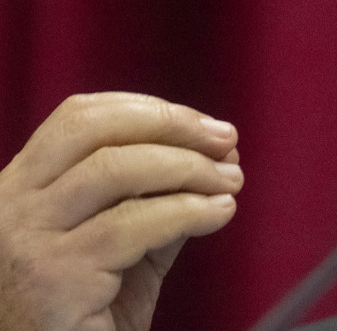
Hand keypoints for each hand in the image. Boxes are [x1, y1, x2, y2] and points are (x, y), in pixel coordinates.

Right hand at [0, 93, 243, 330]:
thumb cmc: (81, 319)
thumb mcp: (123, 249)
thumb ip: (156, 203)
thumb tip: (215, 160)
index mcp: (21, 189)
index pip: (79, 118)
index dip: (148, 110)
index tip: (204, 125)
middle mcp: (12, 206)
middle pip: (94, 130)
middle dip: (172, 126)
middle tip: (226, 142)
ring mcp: (25, 240)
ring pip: (115, 170)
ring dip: (189, 167)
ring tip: (231, 181)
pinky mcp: (51, 277)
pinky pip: (132, 225)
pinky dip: (189, 210)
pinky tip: (219, 213)